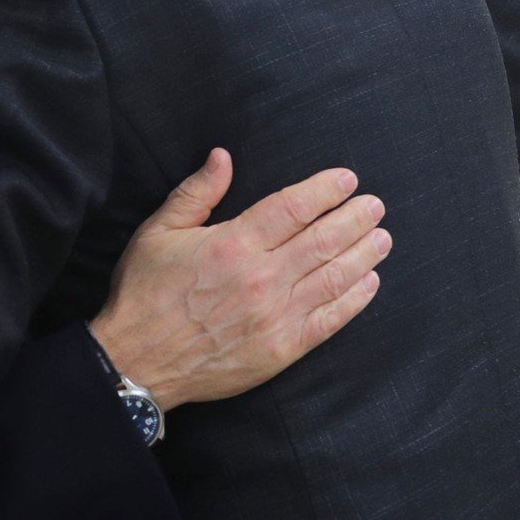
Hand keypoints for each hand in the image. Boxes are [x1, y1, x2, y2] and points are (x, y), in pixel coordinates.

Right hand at [89, 149, 388, 410]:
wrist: (136, 363)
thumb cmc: (144, 293)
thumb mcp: (159, 231)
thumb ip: (197, 192)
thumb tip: (223, 155)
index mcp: (233, 244)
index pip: (293, 207)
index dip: (325, 190)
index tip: (348, 179)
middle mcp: (260, 278)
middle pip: (323, 239)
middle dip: (355, 218)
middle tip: (375, 204)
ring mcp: (275, 316)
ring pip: (333, 277)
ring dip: (364, 254)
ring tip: (383, 237)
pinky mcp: (281, 350)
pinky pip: (329, 321)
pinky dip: (354, 300)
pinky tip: (370, 283)